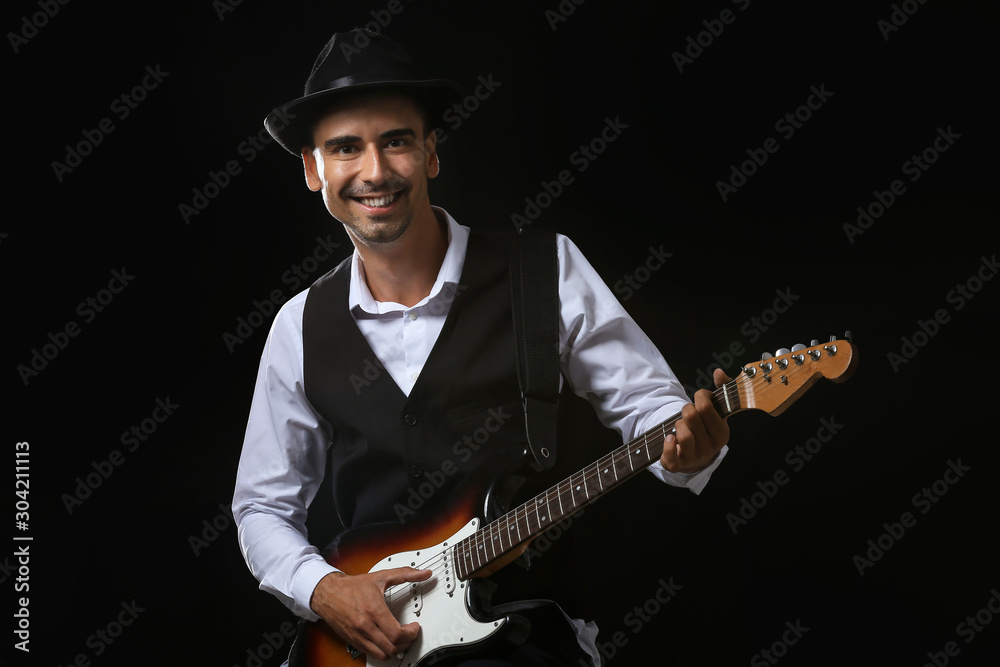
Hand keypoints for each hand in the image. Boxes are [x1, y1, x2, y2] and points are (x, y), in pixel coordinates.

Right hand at [310, 566, 431, 660]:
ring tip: (399, 639)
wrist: (328, 593)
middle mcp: (365, 626)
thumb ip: (405, 574)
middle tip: (409, 633)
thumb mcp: (381, 577)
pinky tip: (386, 641)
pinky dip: (382, 651)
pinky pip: (371, 654)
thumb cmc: (352, 587)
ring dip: (395, 650)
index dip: (411, 634)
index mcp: (373, 610)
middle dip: (406, 643)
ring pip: (382, 655)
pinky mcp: (354, 642)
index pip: (396, 634)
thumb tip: (423, 573)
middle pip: (392, 648)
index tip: (414, 627)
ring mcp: (359, 636)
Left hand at [660, 368, 730, 473]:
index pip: (706, 407)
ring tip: (682, 426)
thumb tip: (718, 372)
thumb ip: (721, 390)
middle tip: (689, 413)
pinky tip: (670, 438)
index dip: (700, 396)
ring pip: (682, 433)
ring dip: (678, 424)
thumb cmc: (706, 431)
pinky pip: (671, 455)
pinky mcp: (678, 465)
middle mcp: (711, 447)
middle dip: (686, 409)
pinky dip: (668, 445)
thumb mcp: (717, 413)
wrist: (698, 458)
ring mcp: (695, 458)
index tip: (700, 398)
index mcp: (722, 433)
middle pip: (691, 416)